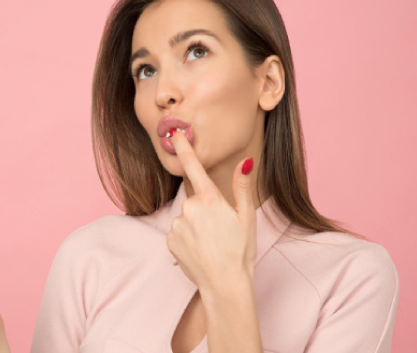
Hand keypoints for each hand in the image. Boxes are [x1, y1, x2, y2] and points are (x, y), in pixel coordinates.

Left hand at [167, 129, 257, 290]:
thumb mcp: (246, 217)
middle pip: (195, 200)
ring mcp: (177, 225)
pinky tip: (199, 250)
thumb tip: (246, 162)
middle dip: (205, 211)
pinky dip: (187, 239)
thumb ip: (241, 187)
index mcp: (210, 199)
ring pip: (186, 218)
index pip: (194, 167)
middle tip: (219, 231)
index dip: (183, 148)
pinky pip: (178, 233)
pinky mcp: (169, 240)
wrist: (225, 284)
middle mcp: (190, 208)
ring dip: (196, 227)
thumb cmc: (240, 250)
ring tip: (210, 244)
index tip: (174, 133)